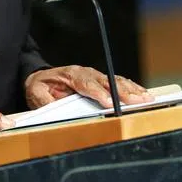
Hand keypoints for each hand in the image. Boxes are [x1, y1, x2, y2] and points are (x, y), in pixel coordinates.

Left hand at [24, 66, 151, 109]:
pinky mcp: (100, 79)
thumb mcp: (35, 92)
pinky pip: (118, 82)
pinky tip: (142, 94)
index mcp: (71, 75)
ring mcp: (94, 75)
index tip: (109, 102)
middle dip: (123, 92)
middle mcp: (85, 73)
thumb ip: (44, 100)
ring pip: (116, 81)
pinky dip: (131, 88)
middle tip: (137, 101)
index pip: (87, 84)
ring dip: (132, 90)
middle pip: (107, 81)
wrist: (42, 77)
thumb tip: (53, 108)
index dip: (99, 93)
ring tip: (146, 98)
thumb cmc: (41, 85)